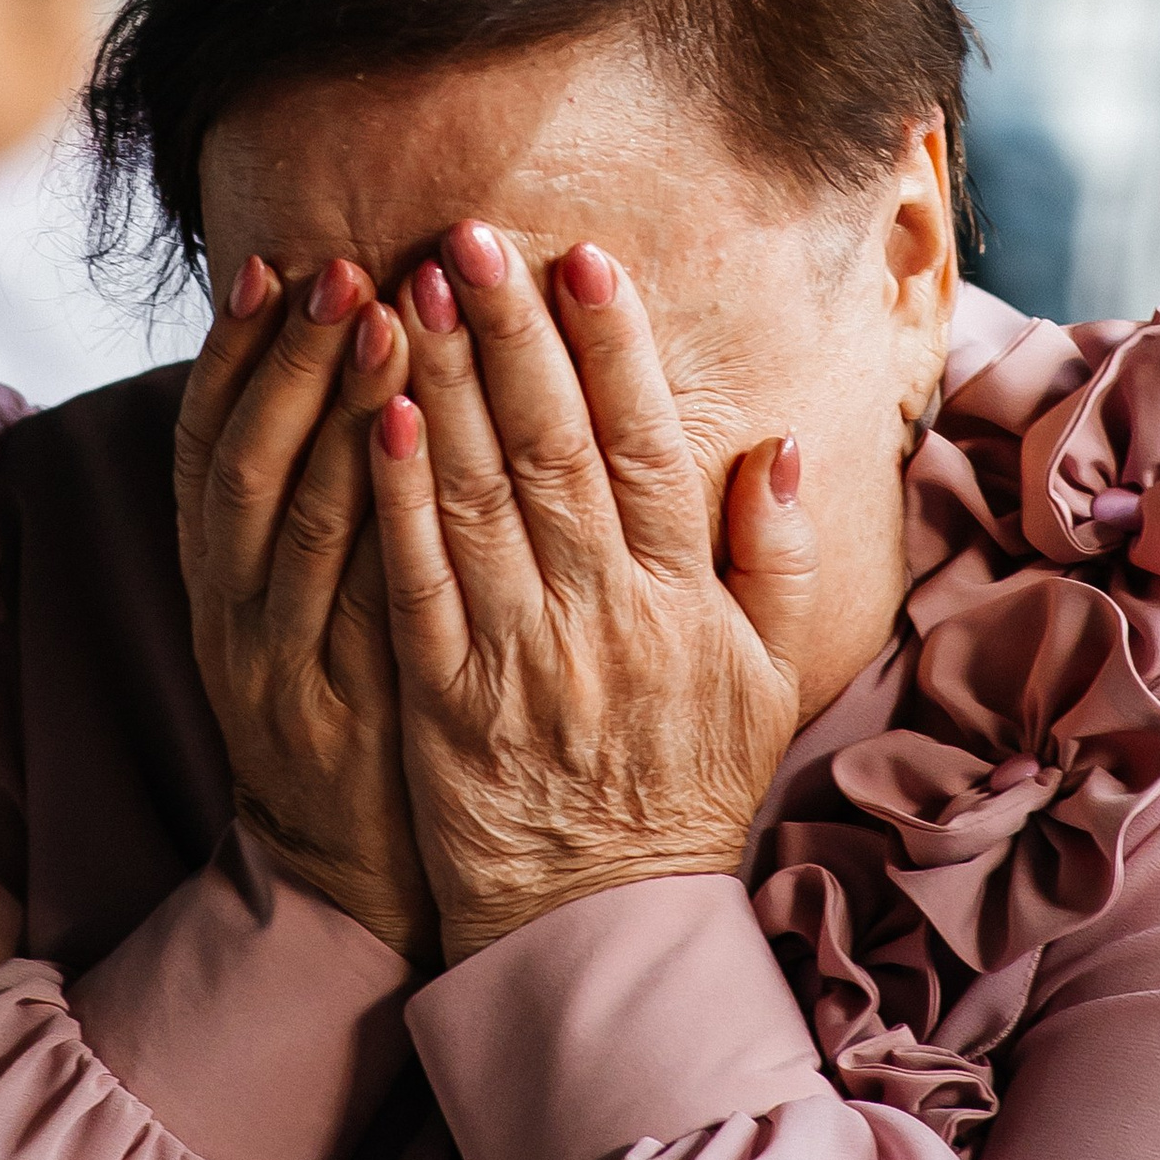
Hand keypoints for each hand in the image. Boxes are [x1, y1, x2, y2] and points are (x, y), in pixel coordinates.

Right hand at [174, 254, 433, 963]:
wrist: (360, 880)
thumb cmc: (359, 710)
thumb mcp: (313, 603)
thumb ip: (323, 497)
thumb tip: (360, 366)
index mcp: (219, 577)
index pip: (206, 442)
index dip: (234, 351)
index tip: (271, 263)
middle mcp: (231, 612)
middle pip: (244, 464)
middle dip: (288, 359)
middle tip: (343, 270)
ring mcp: (279, 666)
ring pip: (292, 521)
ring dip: (336, 413)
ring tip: (388, 322)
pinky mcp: (339, 714)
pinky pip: (353, 601)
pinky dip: (377, 518)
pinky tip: (418, 448)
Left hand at [367, 222, 816, 962]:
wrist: (606, 923)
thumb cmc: (685, 789)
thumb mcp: (767, 677)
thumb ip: (780, 557)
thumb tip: (782, 444)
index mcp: (683, 598)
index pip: (646, 445)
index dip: (614, 346)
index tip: (583, 258)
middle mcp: (605, 613)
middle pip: (552, 447)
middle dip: (508, 333)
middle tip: (468, 236)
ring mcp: (521, 654)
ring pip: (479, 496)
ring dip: (442, 383)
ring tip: (407, 290)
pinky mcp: (444, 699)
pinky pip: (418, 583)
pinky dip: (398, 497)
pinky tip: (377, 417)